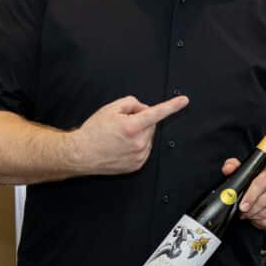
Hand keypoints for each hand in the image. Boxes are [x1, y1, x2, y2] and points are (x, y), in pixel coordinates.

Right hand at [68, 95, 188, 173]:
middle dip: (141, 121)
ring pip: (148, 137)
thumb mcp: (110, 109)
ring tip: (119, 137)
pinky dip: (137, 145)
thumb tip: (144, 108)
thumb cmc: (94, 132)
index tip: (184, 101)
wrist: (81, 153)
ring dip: (139, 134)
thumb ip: (132, 103)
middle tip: (123, 124)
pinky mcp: (137, 165)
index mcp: (132, 126)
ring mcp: (139, 155)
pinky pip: (144, 149)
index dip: (172, 106)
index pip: (157, 113)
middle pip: (151, 125)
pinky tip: (122, 146)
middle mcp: (138, 142)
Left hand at [223, 160, 265, 229]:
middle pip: (264, 201)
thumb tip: (228, 168)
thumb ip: (234, 166)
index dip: (250, 197)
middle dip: (250, 210)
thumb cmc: (261, 180)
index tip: (242, 206)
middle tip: (242, 213)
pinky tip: (257, 218)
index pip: (261, 184)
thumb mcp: (247, 171)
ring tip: (248, 215)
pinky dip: (262, 223)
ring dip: (255, 216)